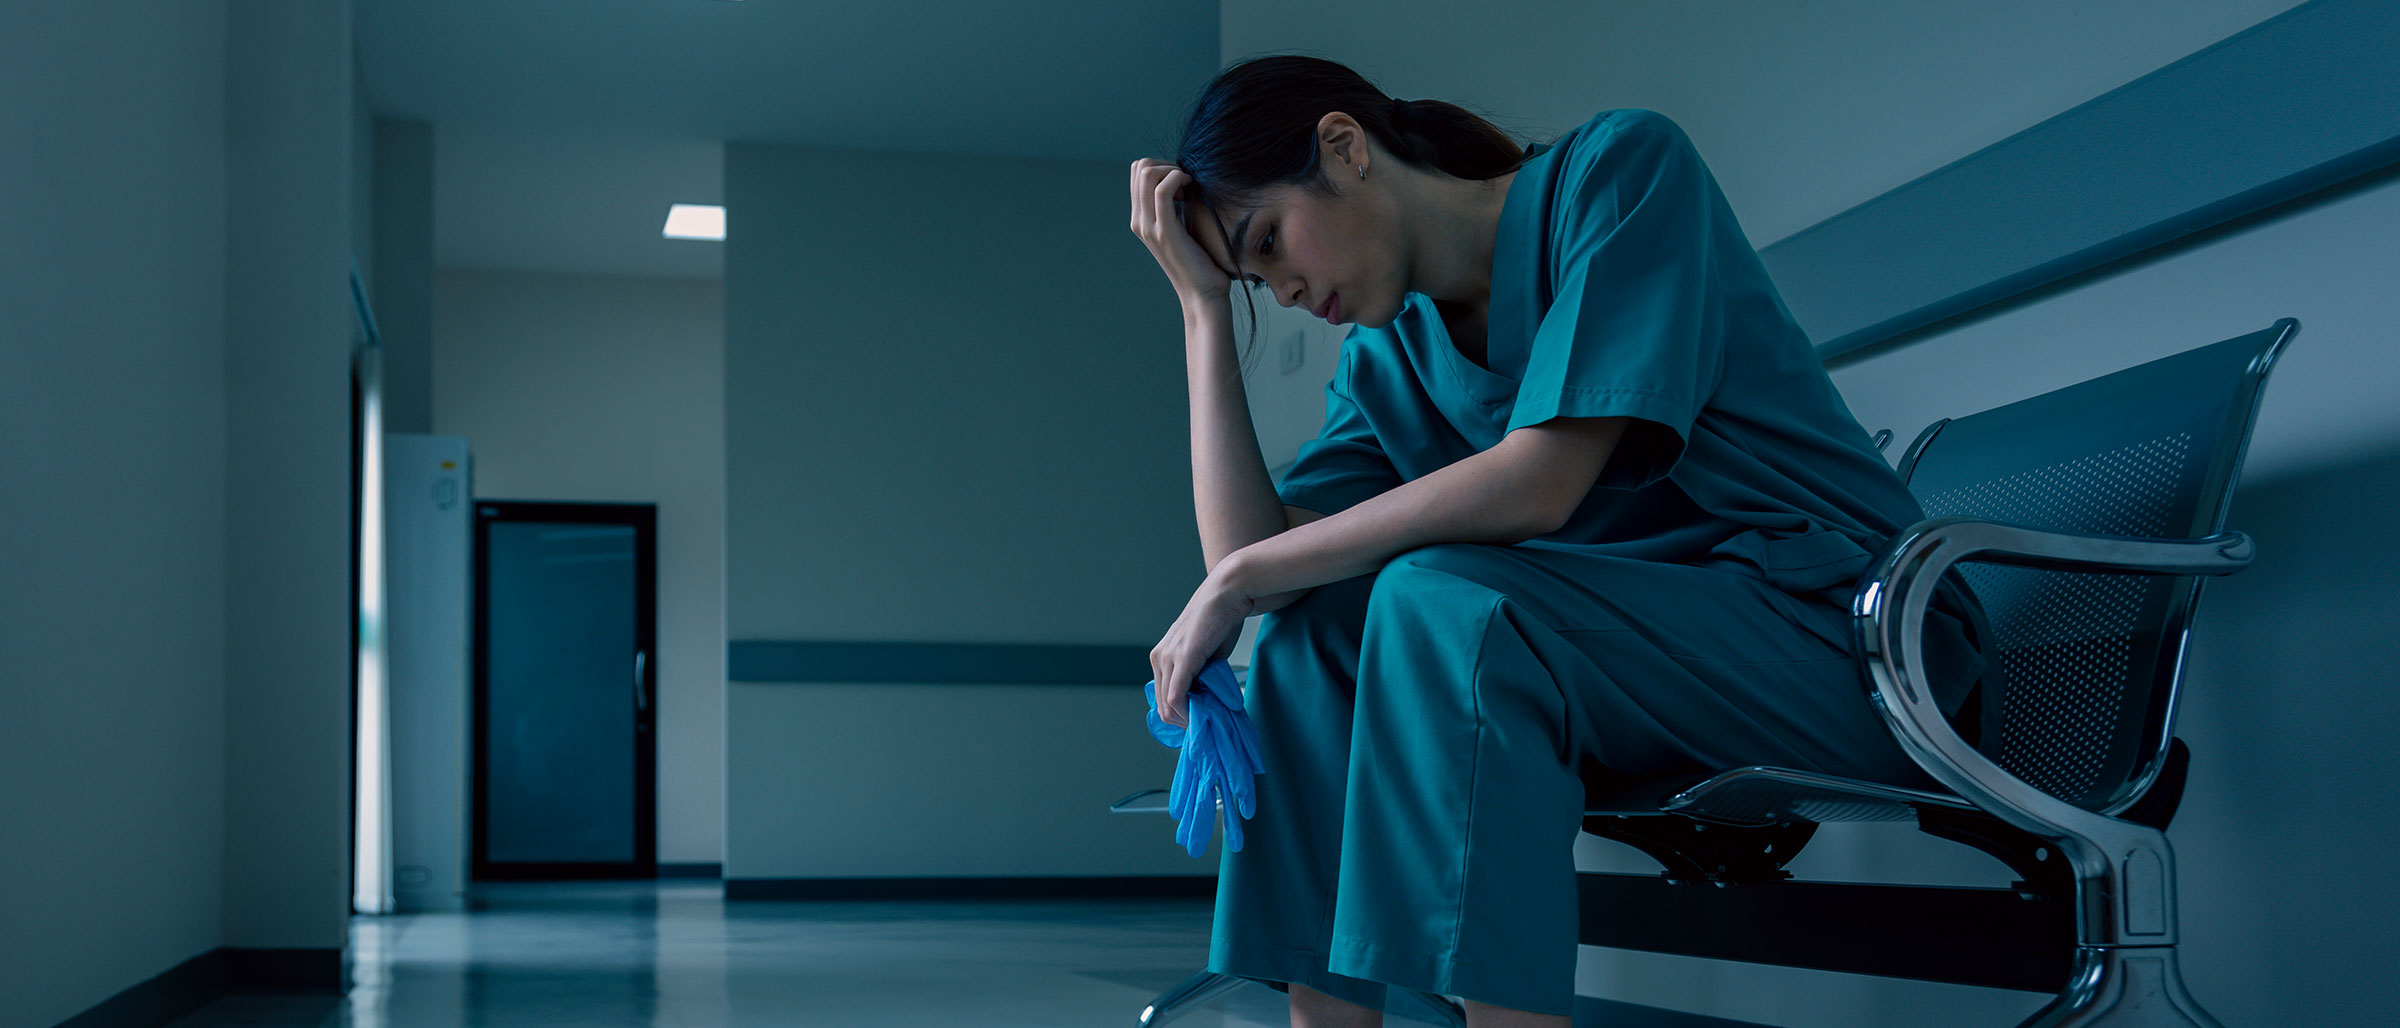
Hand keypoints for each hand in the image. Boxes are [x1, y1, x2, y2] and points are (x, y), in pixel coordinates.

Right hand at [1129, 158, 1233, 307]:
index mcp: (1140, 218)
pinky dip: (1178, 178)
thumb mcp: (1182, 227)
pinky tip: (1191, 188)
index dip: (1162, 166)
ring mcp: (1148, 226)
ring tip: (1188, 186)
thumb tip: (1182, 179)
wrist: (1203, 293)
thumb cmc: (1200, 260)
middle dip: (1166, 164)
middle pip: (1139, 167)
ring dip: (1172, 170)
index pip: (1137, 171)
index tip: (1182, 183)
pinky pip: (1162, 189)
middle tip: (1187, 183)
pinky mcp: (1164, 231)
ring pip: (1146, 173)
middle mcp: (1139, 221)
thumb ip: (1174, 206)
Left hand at [1149, 561, 1255, 728]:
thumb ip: (1201, 675)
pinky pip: (1176, 698)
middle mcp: (1158, 658)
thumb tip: (1205, 701)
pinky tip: (1203, 714)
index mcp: (1161, 656)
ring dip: (1188, 719)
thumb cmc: (1221, 621)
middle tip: (1206, 726)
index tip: (1199, 720)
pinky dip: (1188, 712)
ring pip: (1167, 706)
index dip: (1180, 714)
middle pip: (1161, 706)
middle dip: (1184, 721)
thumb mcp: (1206, 654)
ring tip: (1208, 720)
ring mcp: (1167, 658)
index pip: (1161, 697)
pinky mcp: (1182, 659)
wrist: (1227, 594)